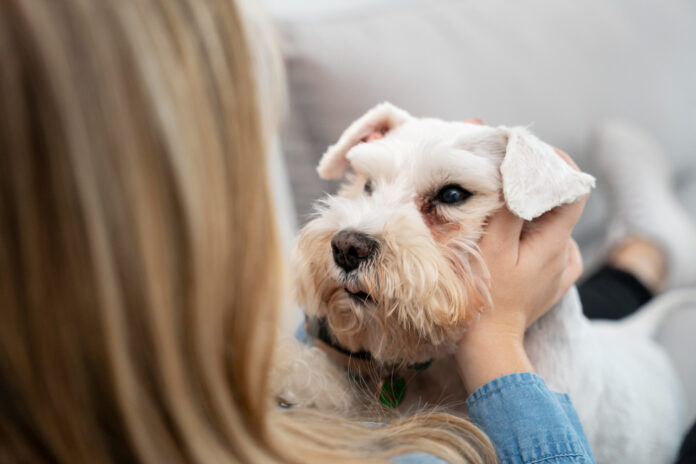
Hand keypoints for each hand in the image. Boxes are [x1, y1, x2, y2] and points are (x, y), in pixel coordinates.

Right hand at [456, 148, 586, 393]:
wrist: (488, 345)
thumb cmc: (485, 297)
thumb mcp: (492, 248)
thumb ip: (508, 209)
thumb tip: (515, 173)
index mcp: (555, 242)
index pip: (575, 190)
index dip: (558, 164)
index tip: (529, 152)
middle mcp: (565, 253)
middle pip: (558, 205)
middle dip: (533, 185)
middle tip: (500, 173)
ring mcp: (559, 270)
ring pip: (549, 225)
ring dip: (528, 210)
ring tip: (497, 206)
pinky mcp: (550, 282)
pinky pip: (547, 245)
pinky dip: (530, 233)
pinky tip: (510, 237)